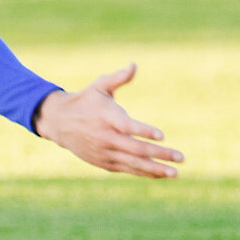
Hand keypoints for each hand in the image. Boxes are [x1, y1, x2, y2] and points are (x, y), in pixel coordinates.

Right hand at [34, 64, 182, 177]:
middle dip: (159, 154)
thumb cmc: (84, 100)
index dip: (143, 131)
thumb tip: (134, 65)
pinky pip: (127, 169)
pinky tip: (160, 174)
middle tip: (181, 157)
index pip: (126, 126)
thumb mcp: (98, 86)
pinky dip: (143, 173)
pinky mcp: (103, 162)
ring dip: (155, 169)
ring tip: (175, 172)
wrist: (58, 122)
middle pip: (135, 149)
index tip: (162, 135)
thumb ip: (118, 78)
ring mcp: (104, 152)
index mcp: (106, 116)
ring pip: (133, 163)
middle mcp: (105, 137)